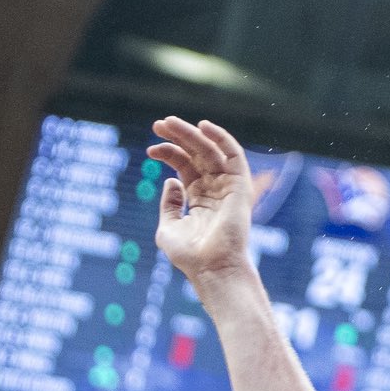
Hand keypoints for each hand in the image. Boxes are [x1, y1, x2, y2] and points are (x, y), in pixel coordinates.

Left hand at [148, 117, 256, 288]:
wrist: (210, 268)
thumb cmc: (190, 255)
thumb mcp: (169, 227)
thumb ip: (170, 204)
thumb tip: (170, 181)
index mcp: (200, 199)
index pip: (185, 167)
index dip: (169, 153)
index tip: (150, 150)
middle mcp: (215, 189)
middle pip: (197, 155)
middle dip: (178, 137)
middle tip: (158, 124)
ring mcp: (228, 187)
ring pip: (211, 151)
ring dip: (191, 134)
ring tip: (168, 123)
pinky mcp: (239, 186)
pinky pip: (234, 155)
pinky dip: (221, 138)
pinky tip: (203, 126)